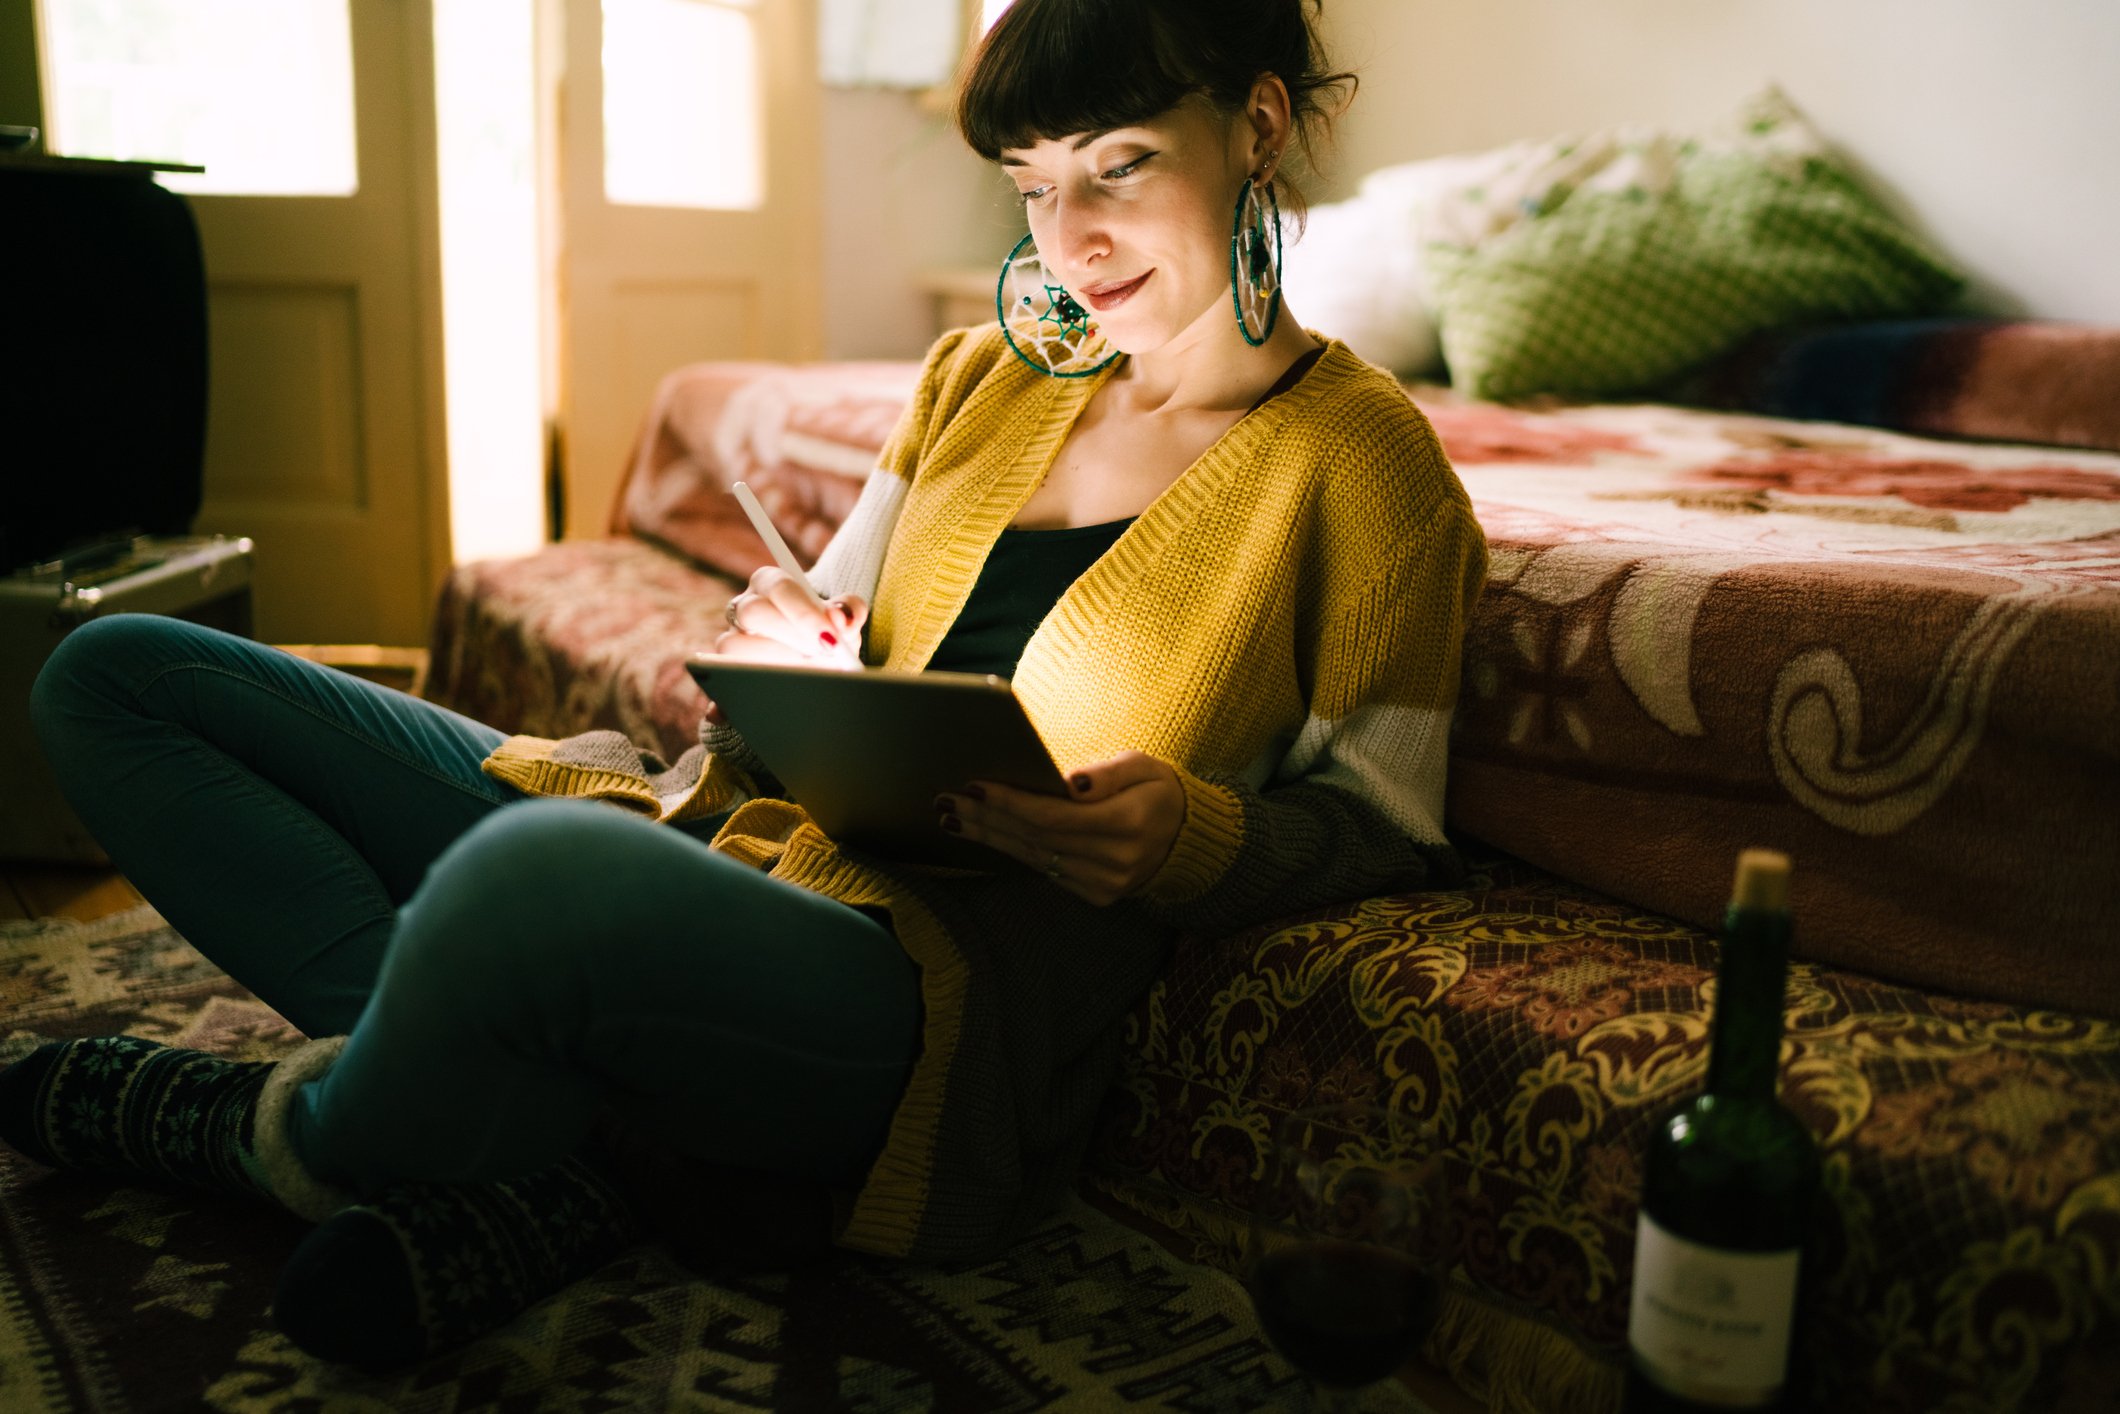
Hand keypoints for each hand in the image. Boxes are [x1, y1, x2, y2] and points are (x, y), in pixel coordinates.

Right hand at [704, 569, 866, 723]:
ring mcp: (729, 638)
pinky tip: (760, 710)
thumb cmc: (826, 630)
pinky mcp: (720, 671)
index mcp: (771, 583)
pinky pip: (716, 682)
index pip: (780, 587)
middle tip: (820, 659)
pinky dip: (729, 699)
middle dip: (789, 638)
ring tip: (806, 680)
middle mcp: (744, 607)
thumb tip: (841, 619)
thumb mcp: (842, 617)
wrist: (814, 654)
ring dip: (769, 665)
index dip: (804, 613)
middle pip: (751, 612)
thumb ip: (849, 611)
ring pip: (730, 646)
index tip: (831, 639)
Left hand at [934, 751, 1186, 905]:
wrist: (1185, 838)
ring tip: (953, 818)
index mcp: (1129, 823)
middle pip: (1035, 838)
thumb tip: (1068, 782)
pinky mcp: (1096, 895)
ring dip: (990, 837)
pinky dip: (1012, 851)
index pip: (1053, 816)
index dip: (1010, 802)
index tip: (974, 785)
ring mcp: (1105, 884)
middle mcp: (1116, 860)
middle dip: (987, 818)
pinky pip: (1044, 870)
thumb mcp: (1144, 766)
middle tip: (947, 800)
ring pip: (1034, 857)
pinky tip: (986, 836)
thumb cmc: (1157, 790)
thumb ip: (1107, 774)